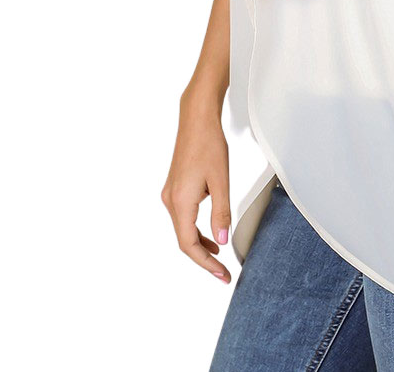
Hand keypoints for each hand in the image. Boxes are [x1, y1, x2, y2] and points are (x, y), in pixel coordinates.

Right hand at [161, 99, 231, 283]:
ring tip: (219, 256)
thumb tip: (221, 242)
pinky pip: (183, 216)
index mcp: (180, 202)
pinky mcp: (174, 187)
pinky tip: (210, 233)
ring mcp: (170, 194)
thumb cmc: (209, 145)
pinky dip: (196, 228)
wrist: (196, 119)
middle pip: (184, 240)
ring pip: (183, 228)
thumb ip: (221, 213)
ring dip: (200, 244)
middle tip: (223, 272)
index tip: (222, 275)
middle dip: (203, 258)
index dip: (205, 264)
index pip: (189, 244)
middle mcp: (170, 201)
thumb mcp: (221, 181)